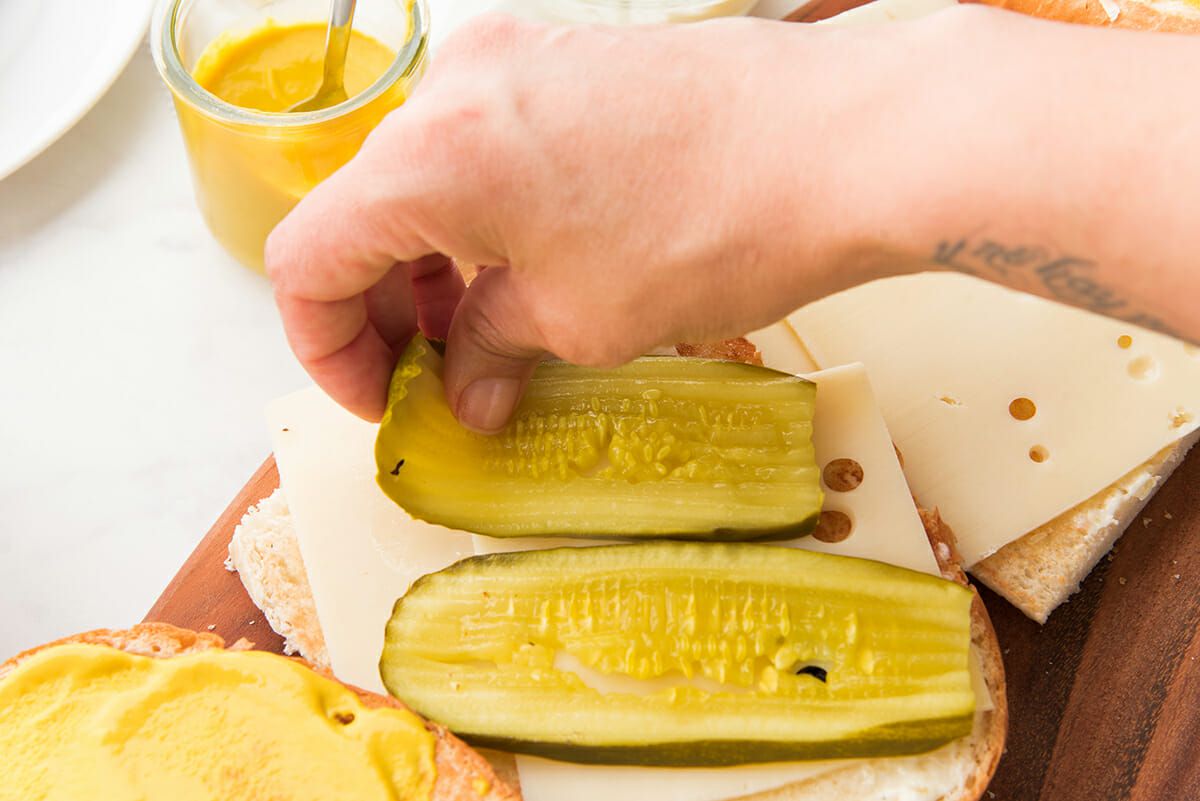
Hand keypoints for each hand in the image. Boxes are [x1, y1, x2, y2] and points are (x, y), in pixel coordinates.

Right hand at [265, 13, 887, 430]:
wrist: (841, 142)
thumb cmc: (717, 226)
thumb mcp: (580, 321)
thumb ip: (493, 354)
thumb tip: (467, 390)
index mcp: (428, 158)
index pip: (308, 260)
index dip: (327, 349)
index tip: (379, 397)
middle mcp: (452, 90)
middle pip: (360, 213)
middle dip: (384, 310)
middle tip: (434, 378)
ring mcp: (510, 64)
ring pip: (421, 180)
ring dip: (434, 266)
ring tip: (488, 335)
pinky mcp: (562, 63)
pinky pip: (482, 150)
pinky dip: (481, 219)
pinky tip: (529, 272)